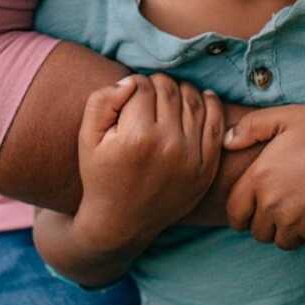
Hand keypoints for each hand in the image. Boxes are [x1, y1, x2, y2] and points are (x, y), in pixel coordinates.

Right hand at [76, 74, 223, 253]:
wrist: (121, 223)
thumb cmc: (101, 176)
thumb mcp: (88, 139)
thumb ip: (102, 101)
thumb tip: (131, 81)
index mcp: (136, 137)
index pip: (142, 86)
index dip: (133, 85)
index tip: (128, 97)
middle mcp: (168, 145)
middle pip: (169, 89)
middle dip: (156, 85)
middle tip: (146, 98)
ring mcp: (191, 157)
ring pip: (193, 100)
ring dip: (180, 91)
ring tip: (167, 100)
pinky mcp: (206, 167)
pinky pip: (216, 123)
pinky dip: (210, 104)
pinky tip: (201, 98)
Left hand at [223, 105, 304, 248]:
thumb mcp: (291, 117)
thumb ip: (253, 126)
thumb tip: (226, 141)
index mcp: (260, 178)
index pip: (234, 213)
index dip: (243, 209)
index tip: (258, 200)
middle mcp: (273, 205)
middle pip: (257, 232)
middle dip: (267, 221)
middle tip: (287, 199)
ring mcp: (297, 224)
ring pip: (281, 241)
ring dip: (289, 229)